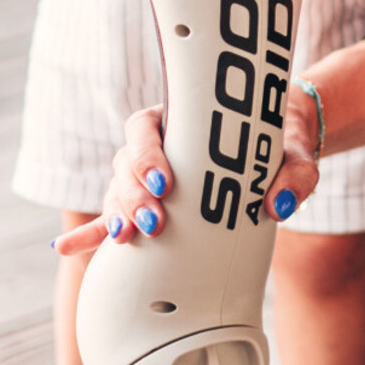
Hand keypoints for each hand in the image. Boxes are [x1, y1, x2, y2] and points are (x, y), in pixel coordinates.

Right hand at [51, 93, 321, 257]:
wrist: (280, 150)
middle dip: (134, 194)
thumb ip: (296, 174)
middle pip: (127, 163)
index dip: (148, 154)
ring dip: (118, 214)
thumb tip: (278, 205)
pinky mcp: (150, 203)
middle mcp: (160, 144)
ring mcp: (149, 175)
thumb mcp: (297, 154)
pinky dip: (90, 232)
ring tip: (128, 239)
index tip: (165, 182)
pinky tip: (67, 247)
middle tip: (154, 222)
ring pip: (118, 189)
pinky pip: (113, 217)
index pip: (147, 126)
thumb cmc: (284, 145)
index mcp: (185, 117)